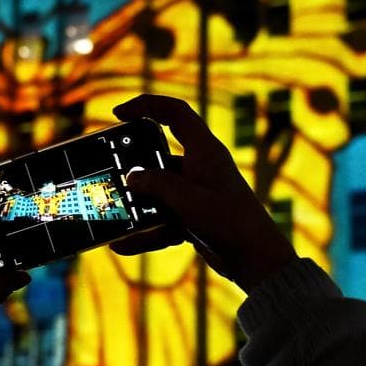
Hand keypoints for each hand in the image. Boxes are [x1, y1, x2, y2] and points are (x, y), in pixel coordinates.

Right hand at [110, 94, 296, 293]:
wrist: (256, 260)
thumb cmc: (230, 222)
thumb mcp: (187, 200)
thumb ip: (156, 185)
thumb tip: (131, 178)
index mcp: (204, 150)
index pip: (175, 113)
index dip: (147, 105)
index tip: (119, 113)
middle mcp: (201, 167)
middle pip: (160, 155)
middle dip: (134, 164)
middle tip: (109, 171)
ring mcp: (198, 193)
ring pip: (158, 191)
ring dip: (137, 204)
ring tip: (113, 214)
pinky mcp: (195, 216)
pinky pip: (163, 219)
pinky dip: (145, 231)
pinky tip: (122, 244)